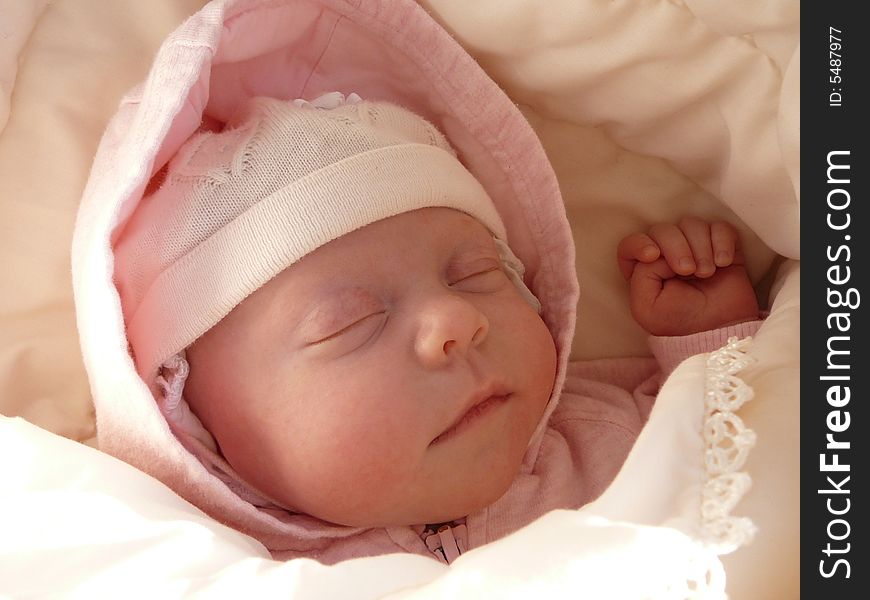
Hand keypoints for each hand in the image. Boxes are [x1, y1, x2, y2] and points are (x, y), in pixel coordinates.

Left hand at [617, 217, 759, 335]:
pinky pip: (721, 228)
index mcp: (644, 269)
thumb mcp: (646, 305)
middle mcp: (667, 254)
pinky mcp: (721, 247)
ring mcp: (695, 248)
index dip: (640, 243)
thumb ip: (642, 274)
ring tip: (706, 273)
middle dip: (676, 247)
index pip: (631, 243)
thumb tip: (658, 251)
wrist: (718, 330)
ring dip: (701, 247)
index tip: (653, 255)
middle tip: (688, 271)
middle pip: (663, 229)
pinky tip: (723, 263)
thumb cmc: (678, 321)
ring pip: (692, 224)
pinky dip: (722, 241)